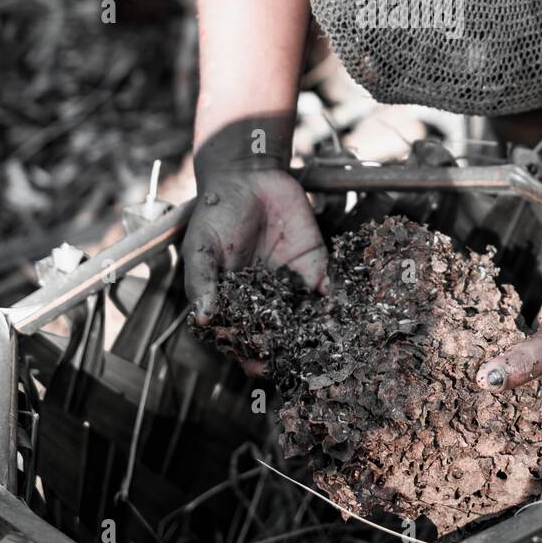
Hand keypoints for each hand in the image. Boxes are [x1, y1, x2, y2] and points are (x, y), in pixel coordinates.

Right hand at [183, 166, 328, 372]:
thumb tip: (202, 319)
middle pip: (276, 336)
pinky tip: (341, 316)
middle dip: (286, 353)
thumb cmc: (216, 213)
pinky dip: (335, 305)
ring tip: (324, 352)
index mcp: (233, 302)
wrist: (248, 177)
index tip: (257, 365)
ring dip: (315, 336)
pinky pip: (326, 291)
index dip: (248, 353)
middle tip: (296, 366)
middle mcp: (263, 300)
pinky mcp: (314, 267)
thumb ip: (202, 281)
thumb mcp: (201, 247)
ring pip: (304, 320)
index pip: (241, 337)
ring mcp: (290, 285)